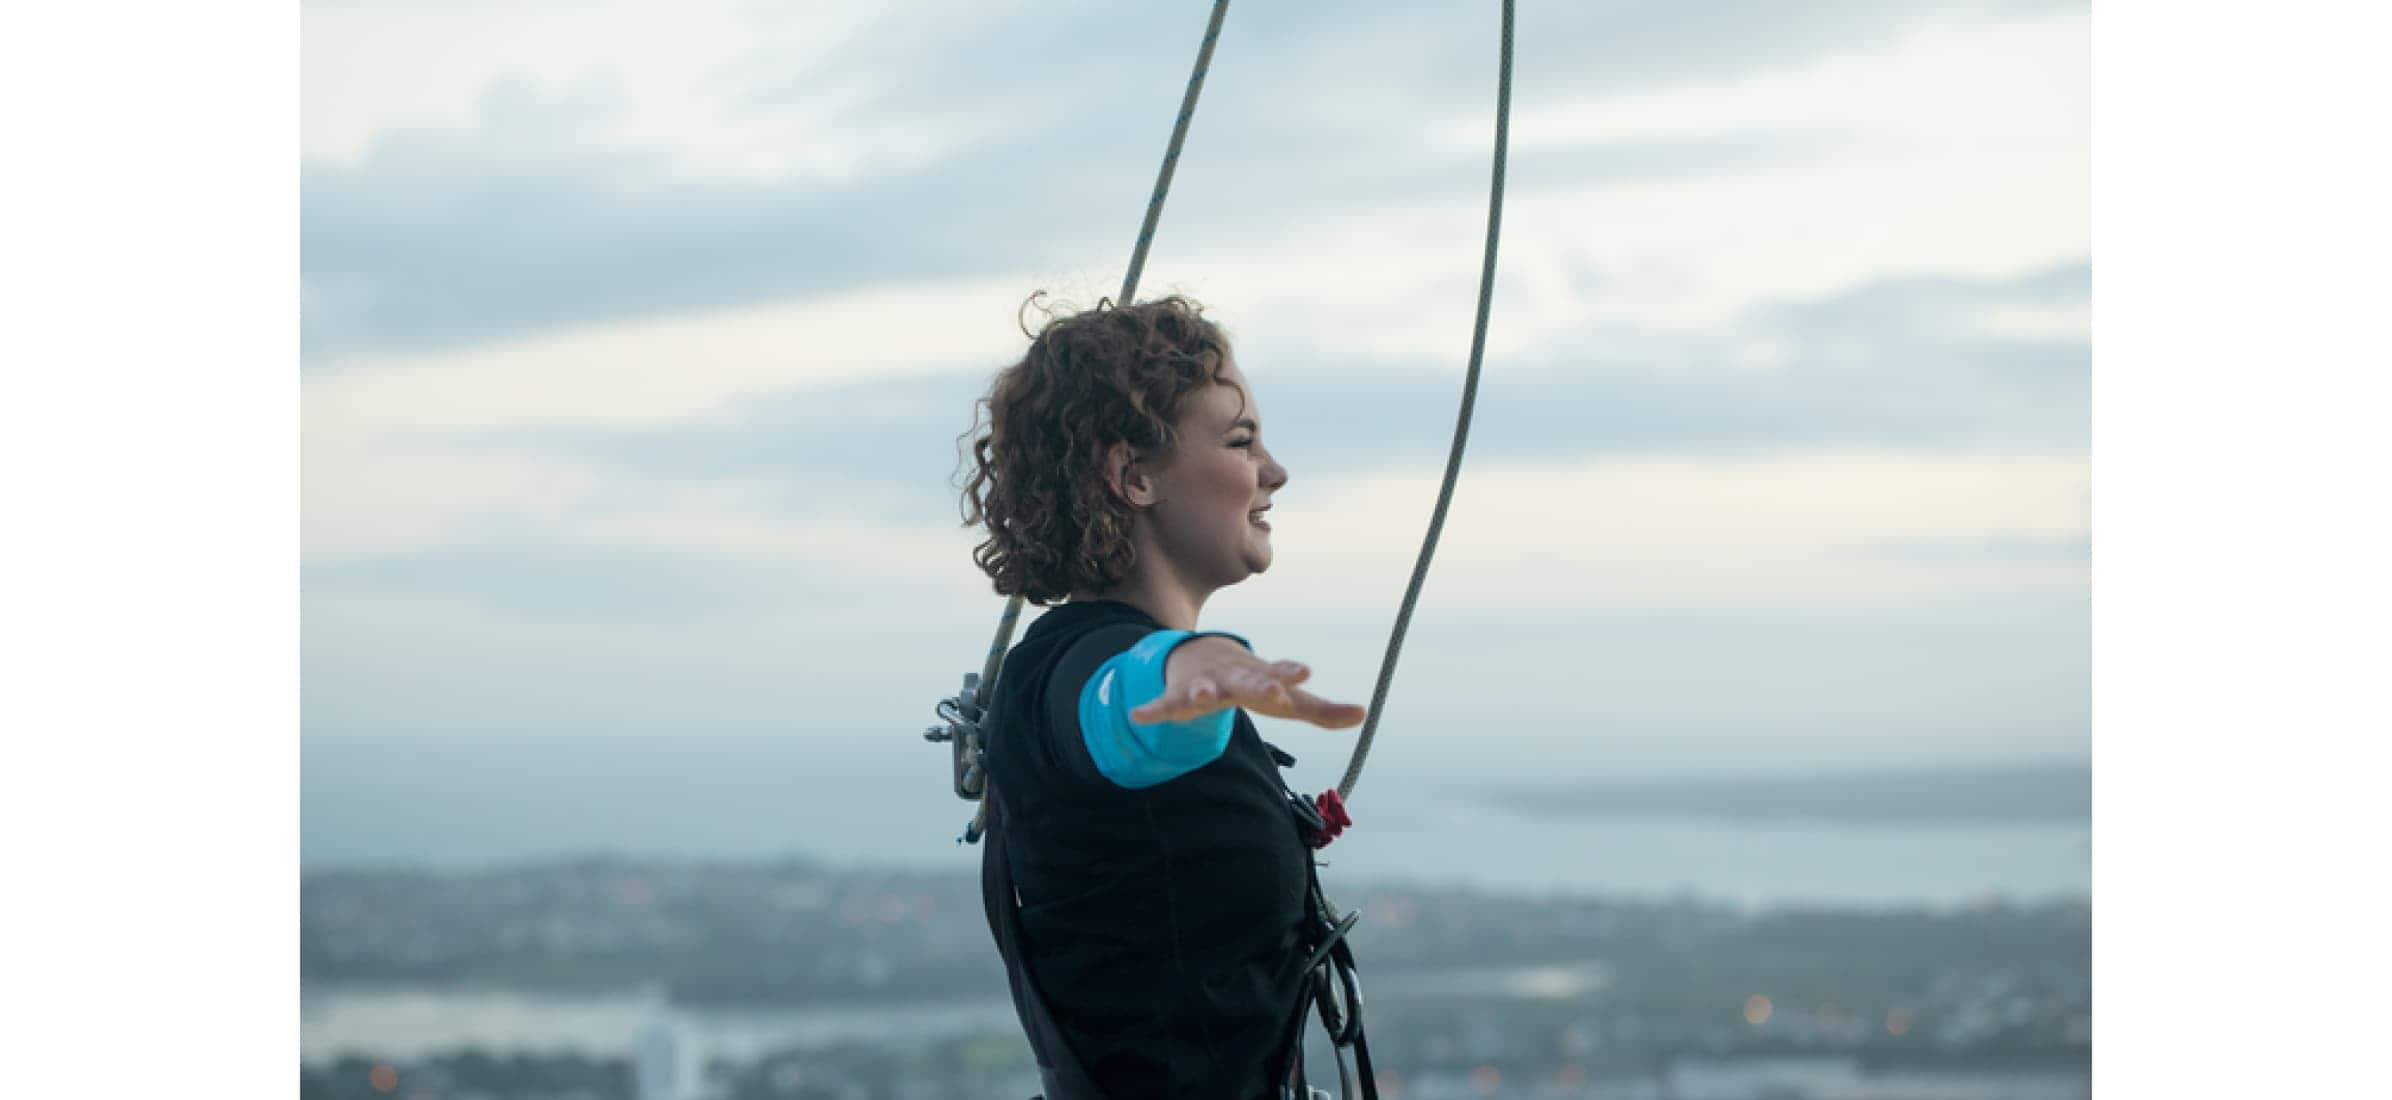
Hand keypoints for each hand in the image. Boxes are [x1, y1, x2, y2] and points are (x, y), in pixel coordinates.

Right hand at [1127, 636, 1369, 729]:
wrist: (1203, 655)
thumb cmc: (1252, 682)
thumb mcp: (1286, 701)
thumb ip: (1321, 711)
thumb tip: (1363, 714)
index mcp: (1261, 677)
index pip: (1279, 674)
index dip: (1290, 674)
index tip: (1304, 672)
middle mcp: (1233, 678)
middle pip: (1246, 684)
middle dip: (1257, 686)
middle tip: (1270, 692)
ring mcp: (1204, 685)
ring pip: (1202, 691)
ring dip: (1200, 693)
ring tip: (1199, 698)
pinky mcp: (1177, 697)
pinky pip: (1164, 705)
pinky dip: (1152, 710)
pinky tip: (1138, 715)